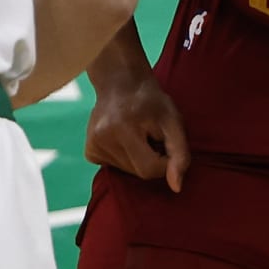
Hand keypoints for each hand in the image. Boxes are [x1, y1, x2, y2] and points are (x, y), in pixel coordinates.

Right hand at [84, 75, 190, 192]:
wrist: (121, 81)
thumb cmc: (152, 101)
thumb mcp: (173, 120)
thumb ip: (179, 153)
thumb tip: (176, 187)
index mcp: (123, 128)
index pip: (151, 169)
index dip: (165, 160)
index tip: (165, 141)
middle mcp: (102, 138)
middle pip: (138, 172)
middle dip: (151, 159)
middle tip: (151, 135)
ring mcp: (93, 145)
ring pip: (127, 172)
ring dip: (138, 158)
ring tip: (137, 135)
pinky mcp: (89, 151)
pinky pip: (114, 168)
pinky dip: (124, 158)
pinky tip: (123, 139)